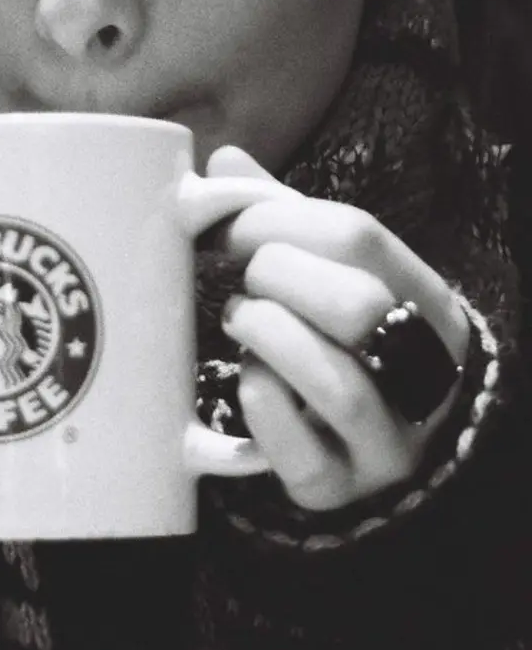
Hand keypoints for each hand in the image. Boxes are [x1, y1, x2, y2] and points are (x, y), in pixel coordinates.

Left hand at [207, 147, 469, 510]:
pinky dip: (261, 405)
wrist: (382, 440)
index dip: (279, 220)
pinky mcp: (338, 487)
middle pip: (357, 308)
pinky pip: (298, 452)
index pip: (360, 238)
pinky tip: (247, 381)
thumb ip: (285, 218)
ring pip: (334, 384)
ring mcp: (385, 438)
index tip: (228, 225)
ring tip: (238, 318)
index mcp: (424, 301)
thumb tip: (224, 162)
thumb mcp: (330, 271)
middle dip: (276, 278)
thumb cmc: (344, 337)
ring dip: (268, 338)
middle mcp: (420, 371)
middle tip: (238, 277)